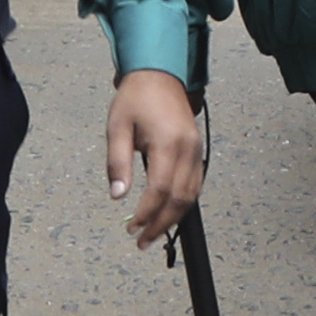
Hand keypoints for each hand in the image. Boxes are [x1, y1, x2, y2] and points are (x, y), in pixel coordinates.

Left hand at [103, 69, 209, 243]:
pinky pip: (195, 184)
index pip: (160, 189)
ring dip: (173, 218)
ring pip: (191, 194)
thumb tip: (118, 196)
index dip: (146, 213)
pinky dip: (183, 203)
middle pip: (180, 198)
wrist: (159, 74)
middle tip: (141, 241)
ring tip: (153, 233)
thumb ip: (118, 163)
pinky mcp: (198, 150)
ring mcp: (197, 150)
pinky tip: (169, 213)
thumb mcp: (117, 128)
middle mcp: (188, 149)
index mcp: (167, 143)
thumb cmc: (134, 99)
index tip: (131, 227)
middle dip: (161, 224)